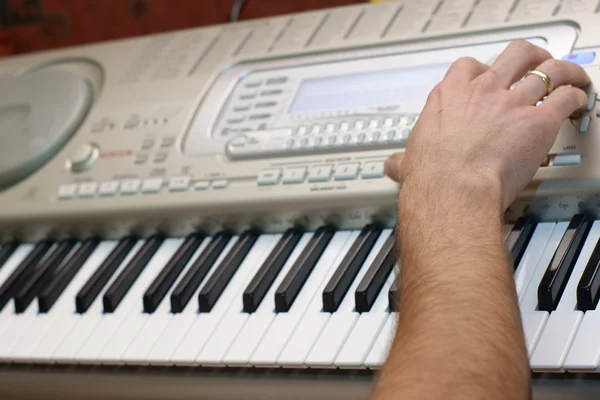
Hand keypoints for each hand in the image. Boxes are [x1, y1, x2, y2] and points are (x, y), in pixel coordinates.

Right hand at [384, 40, 589, 210]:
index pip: (469, 66)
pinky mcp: (538, 120)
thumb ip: (402, 160)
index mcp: (450, 96)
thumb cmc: (431, 176)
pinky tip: (577, 103)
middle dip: (530, 57)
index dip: (482, 70)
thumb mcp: (409, 162)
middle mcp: (483, 92)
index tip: (488, 78)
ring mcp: (512, 103)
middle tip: (535, 65)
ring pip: (549, 69)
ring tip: (570, 78)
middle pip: (515, 54)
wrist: (451, 189)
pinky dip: (576, 97)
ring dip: (563, 72)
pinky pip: (566, 97)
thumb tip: (393, 165)